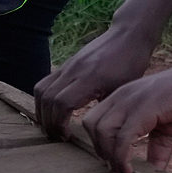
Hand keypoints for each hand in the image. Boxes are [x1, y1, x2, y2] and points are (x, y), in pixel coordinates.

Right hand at [35, 24, 158, 137]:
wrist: (128, 35)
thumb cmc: (131, 63)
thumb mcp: (123, 90)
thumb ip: (106, 108)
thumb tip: (98, 131)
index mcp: (90, 79)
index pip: (62, 103)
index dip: (59, 124)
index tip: (66, 137)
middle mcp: (73, 71)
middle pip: (47, 99)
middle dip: (48, 122)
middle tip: (56, 137)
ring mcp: (67, 65)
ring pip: (41, 90)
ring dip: (42, 111)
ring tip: (51, 126)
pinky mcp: (66, 64)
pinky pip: (45, 82)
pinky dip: (44, 99)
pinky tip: (52, 110)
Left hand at [82, 57, 171, 172]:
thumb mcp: (166, 131)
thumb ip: (157, 152)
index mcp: (121, 99)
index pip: (93, 121)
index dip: (99, 145)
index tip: (113, 165)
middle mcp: (120, 98)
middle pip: (91, 126)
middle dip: (100, 152)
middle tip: (117, 170)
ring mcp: (130, 101)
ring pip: (103, 132)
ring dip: (110, 157)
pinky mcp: (144, 109)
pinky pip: (123, 137)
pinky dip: (123, 158)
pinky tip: (131, 171)